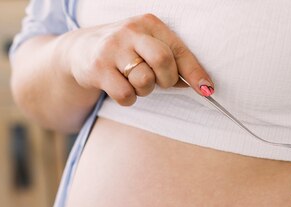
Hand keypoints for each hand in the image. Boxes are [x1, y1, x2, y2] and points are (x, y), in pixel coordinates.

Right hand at [66, 14, 213, 105]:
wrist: (82, 51)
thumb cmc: (126, 52)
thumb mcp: (149, 47)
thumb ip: (174, 63)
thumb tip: (203, 86)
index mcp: (149, 24)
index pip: (178, 50)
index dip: (195, 72)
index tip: (208, 90)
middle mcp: (131, 31)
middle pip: (163, 61)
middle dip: (167, 79)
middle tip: (159, 82)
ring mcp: (112, 48)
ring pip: (144, 81)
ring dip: (145, 90)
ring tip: (134, 81)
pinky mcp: (98, 68)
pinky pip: (126, 94)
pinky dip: (128, 98)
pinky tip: (121, 86)